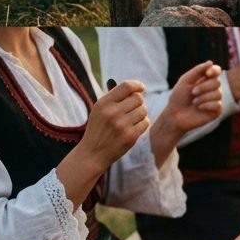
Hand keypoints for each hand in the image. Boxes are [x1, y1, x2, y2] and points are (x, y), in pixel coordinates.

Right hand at [56, 81, 148, 204]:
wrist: (92, 153)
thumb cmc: (99, 128)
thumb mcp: (100, 110)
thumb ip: (116, 98)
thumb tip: (137, 88)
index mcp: (103, 103)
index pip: (127, 86)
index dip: (137, 85)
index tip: (141, 88)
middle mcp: (112, 112)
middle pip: (138, 98)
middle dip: (138, 102)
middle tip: (132, 109)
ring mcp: (122, 125)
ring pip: (144, 110)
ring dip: (140, 114)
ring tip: (130, 120)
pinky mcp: (130, 136)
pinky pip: (146, 122)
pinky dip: (142, 124)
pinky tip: (132, 128)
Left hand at [163, 61, 222, 133]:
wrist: (174, 115)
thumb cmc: (178, 98)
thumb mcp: (185, 81)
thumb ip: (197, 70)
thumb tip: (211, 62)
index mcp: (205, 80)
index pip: (216, 71)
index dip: (214, 71)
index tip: (207, 74)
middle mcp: (213, 89)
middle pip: (217, 82)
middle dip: (203, 87)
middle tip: (193, 93)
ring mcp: (216, 100)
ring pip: (218, 93)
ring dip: (203, 98)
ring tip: (194, 102)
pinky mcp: (217, 111)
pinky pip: (218, 104)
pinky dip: (206, 105)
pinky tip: (199, 108)